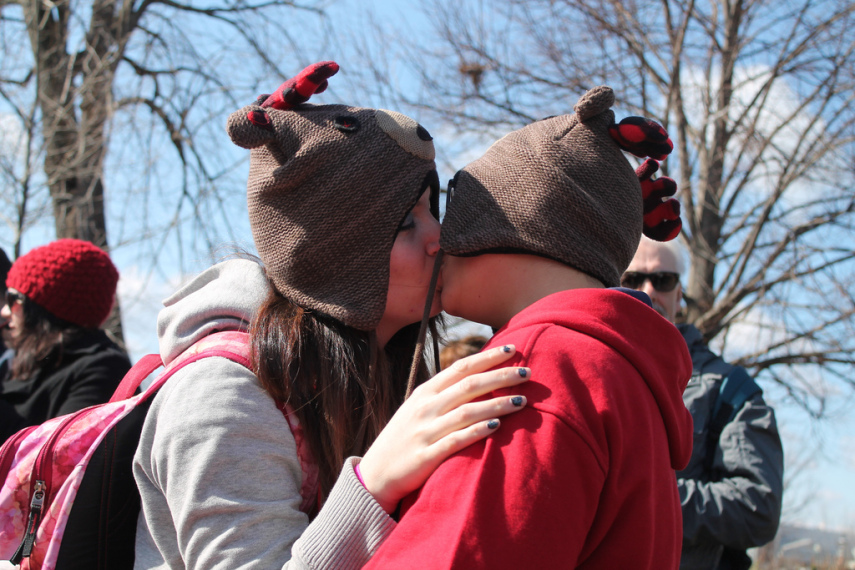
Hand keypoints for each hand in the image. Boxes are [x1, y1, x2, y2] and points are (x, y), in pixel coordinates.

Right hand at [359, 344, 529, 512]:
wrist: (375, 475)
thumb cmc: (404, 439)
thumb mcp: (418, 409)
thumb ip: (444, 395)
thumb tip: (477, 378)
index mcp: (425, 393)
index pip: (461, 368)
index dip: (488, 357)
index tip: (513, 348)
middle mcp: (426, 408)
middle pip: (469, 385)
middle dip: (500, 376)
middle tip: (527, 372)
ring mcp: (426, 431)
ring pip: (467, 411)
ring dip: (497, 403)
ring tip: (523, 400)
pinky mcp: (427, 456)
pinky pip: (456, 440)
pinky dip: (477, 431)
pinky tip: (497, 426)